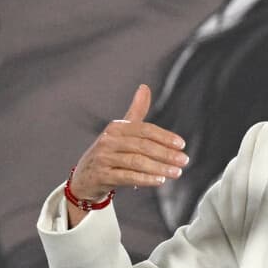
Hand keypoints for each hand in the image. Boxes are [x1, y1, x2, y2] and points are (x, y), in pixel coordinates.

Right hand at [67, 84, 187, 226]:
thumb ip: (136, 111)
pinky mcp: (102, 175)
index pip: (145, 130)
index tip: (182, 145)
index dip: (165, 137)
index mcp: (116, 128)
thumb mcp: (121, 131)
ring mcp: (104, 158)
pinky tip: (159, 181)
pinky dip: (145, 179)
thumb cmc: (109, 152)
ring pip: (137, 162)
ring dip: (159, 168)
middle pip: (143, 146)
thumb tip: (145, 87)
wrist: (84, 177)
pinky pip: (127, 177)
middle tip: (183, 160)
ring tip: (176, 172)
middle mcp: (108, 141)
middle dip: (166, 154)